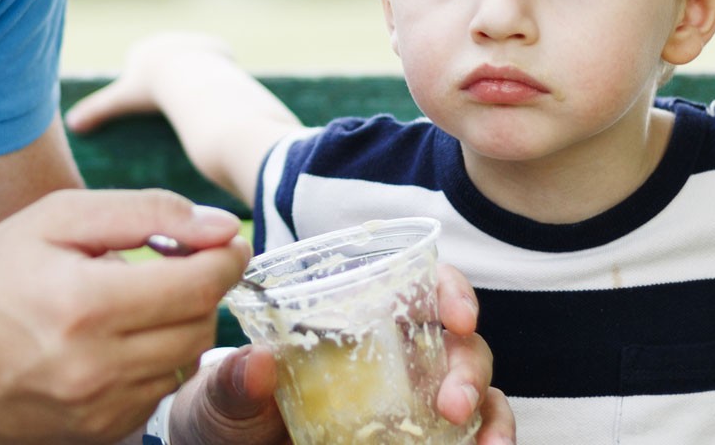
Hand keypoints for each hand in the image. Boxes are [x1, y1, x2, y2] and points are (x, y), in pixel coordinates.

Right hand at [0, 188, 248, 443]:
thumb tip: (219, 224)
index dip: (226, 254)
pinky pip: (161, 390)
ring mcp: (96, 412)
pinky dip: (160, 356)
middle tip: (181, 259)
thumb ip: (147, 212)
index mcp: (86, 306)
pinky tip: (126, 333)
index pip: (200, 283)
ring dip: (185, 320)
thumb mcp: (58, 218)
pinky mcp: (96, 436)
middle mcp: (95, 370)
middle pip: (202, 323)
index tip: (226, 236)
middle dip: (206, 284)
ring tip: (146, 294)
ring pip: (188, 359)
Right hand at [65, 32, 233, 132]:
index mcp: (144, 49)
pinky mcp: (218, 47)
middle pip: (168, 65)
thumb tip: (70, 125)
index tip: (152, 105)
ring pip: (194, 63)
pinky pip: (217, 64)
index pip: (142, 70)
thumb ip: (96, 111)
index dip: (147, 88)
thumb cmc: (151, 88)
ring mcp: (193, 41)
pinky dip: (217, 76)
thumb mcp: (120, 101)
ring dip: (195, 77)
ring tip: (197, 102)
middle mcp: (168, 40)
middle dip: (171, 82)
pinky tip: (216, 91)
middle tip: (176, 106)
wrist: (190, 75)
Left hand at [168, 263, 515, 444]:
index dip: (451, 291)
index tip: (457, 316)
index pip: (421, 286)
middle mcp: (397, 356)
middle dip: (470, 365)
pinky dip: (490, 441)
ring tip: (488, 444)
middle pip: (459, 342)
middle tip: (453, 402)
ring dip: (491, 412)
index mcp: (359, 320)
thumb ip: (235, 380)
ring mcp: (413, 404)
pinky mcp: (420, 442)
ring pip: (479, 392)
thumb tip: (258, 364)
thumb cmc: (229, 410)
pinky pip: (471, 438)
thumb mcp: (223, 396)